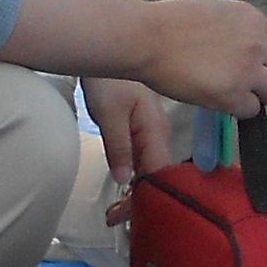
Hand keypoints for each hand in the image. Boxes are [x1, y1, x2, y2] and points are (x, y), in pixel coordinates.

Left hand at [81, 77, 175, 224]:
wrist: (106, 47)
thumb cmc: (106, 79)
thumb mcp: (108, 114)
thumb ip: (119, 148)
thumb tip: (126, 180)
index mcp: (155, 131)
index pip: (159, 173)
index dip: (147, 196)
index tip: (126, 216)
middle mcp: (159, 132)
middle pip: (157, 173)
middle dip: (140, 198)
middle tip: (115, 218)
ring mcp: (154, 129)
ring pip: (151, 166)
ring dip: (137, 187)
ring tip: (116, 210)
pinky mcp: (145, 126)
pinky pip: (145, 155)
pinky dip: (135, 173)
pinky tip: (124, 184)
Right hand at [137, 0, 266, 116]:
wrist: (146, 37)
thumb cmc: (166, 24)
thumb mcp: (213, 13)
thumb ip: (234, 30)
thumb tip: (238, 50)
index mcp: (252, 17)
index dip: (258, 56)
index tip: (242, 63)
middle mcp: (257, 42)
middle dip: (264, 75)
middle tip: (241, 83)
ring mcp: (248, 69)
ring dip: (259, 95)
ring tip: (235, 96)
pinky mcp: (235, 94)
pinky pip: (252, 110)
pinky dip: (238, 109)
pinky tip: (218, 102)